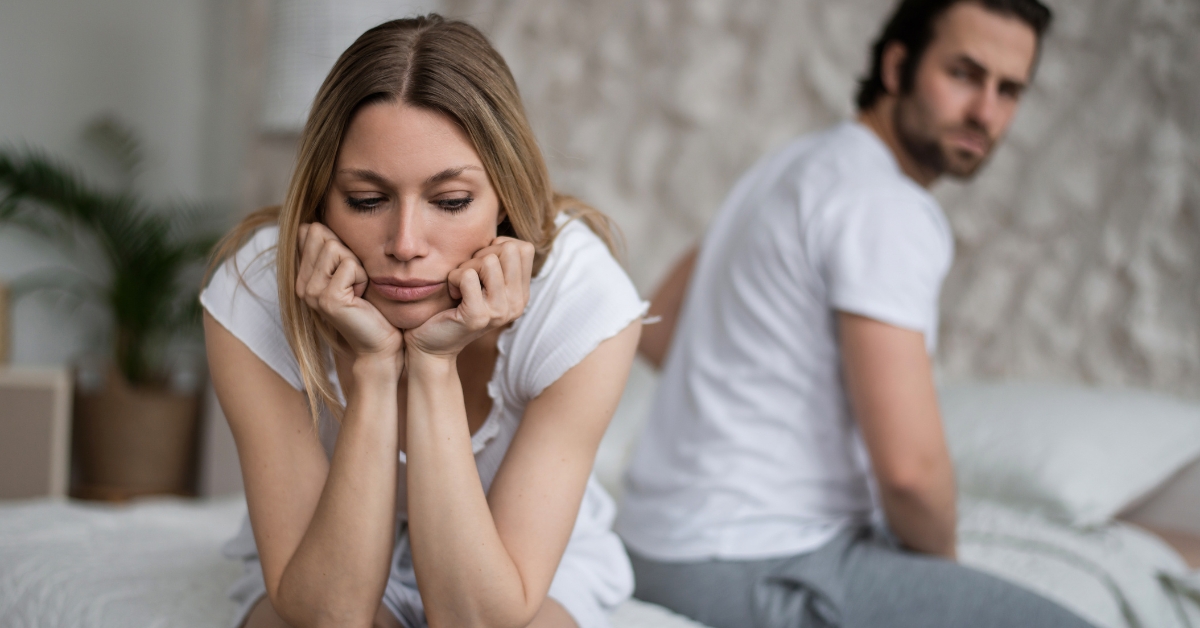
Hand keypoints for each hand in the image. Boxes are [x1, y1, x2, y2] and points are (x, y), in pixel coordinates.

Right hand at [296, 223, 401, 360]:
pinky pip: (349, 265)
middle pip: (322, 234)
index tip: (347, 270)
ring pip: (336, 248)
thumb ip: (330, 250)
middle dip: (348, 252)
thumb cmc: (371, 305)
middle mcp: (301, 284)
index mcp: (302, 275)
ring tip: (357, 289)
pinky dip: (362, 277)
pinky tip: (360, 297)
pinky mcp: (327, 298)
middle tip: (354, 281)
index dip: (338, 242)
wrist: (378, 342)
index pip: (312, 230)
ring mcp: (310, 292)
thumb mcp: (349, 271)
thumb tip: (311, 222)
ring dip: (356, 266)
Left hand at [404, 237, 533, 358]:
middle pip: (508, 249)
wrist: (434, 344)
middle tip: (469, 275)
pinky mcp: (477, 316)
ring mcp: (500, 311)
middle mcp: (517, 303)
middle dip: (482, 255)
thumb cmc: (456, 305)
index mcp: (522, 294)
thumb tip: (498, 236)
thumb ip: (498, 262)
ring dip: (466, 267)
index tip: (482, 267)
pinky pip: (467, 275)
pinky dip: (453, 278)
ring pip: (488, 260)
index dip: (498, 247)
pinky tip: (452, 293)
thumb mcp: (484, 282)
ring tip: (460, 286)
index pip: (524, 247)